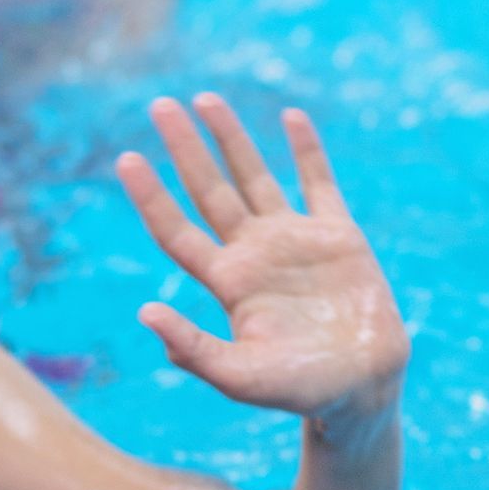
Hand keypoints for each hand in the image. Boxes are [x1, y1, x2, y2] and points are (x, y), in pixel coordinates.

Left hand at [117, 93, 408, 432]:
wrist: (362, 390)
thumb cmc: (298, 390)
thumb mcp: (239, 376)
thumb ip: (193, 348)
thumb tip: (143, 314)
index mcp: (226, 282)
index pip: (177, 230)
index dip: (151, 196)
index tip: (126, 158)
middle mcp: (253, 253)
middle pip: (209, 190)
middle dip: (184, 149)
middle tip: (159, 105)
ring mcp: (294, 241)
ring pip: (255, 177)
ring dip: (231, 138)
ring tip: (205, 99)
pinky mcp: (338, 236)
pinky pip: (319, 184)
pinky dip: (306, 150)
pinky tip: (290, 117)